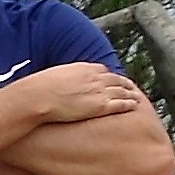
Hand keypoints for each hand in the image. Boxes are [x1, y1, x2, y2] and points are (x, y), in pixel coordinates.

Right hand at [21, 62, 152, 126]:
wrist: (38, 97)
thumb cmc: (39, 89)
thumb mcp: (53, 76)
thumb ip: (64, 78)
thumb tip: (60, 82)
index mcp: (83, 68)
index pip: (102, 70)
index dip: (108, 76)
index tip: (111, 79)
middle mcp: (94, 77)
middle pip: (115, 79)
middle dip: (124, 83)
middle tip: (130, 87)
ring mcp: (99, 91)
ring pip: (122, 90)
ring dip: (130, 93)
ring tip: (136, 96)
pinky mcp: (101, 106)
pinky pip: (121, 103)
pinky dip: (129, 103)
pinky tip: (135, 105)